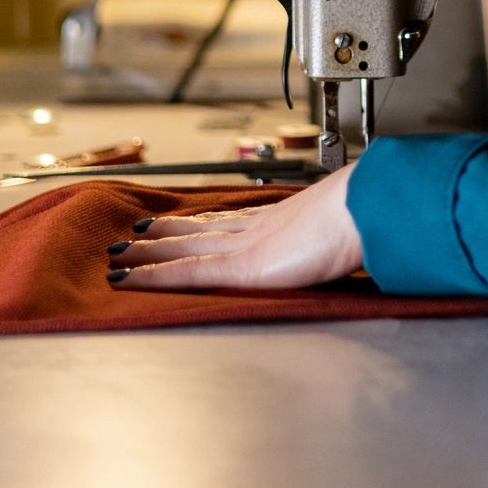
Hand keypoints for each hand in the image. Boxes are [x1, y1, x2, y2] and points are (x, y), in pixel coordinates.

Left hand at [109, 164, 363, 291]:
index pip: (229, 222)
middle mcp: (255, 228)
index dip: (199, 222)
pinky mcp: (237, 269)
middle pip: (199, 230)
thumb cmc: (365, 218)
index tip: (178, 221)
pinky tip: (128, 277)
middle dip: (165, 233)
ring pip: (182, 248)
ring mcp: (243, 247)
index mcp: (280, 220)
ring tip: (121, 250)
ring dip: (149, 250)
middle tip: (135, 233)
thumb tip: (348, 239)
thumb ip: (334, 237)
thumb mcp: (346, 229)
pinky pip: (184, 274)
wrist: (362, 211)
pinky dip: (153, 275)